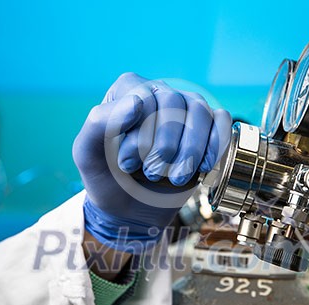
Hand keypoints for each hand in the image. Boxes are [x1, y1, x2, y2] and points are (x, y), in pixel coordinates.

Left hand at [73, 73, 231, 252]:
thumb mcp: (87, 154)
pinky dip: (216, 145)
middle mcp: (159, 93)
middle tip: (152, 174)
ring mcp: (185, 108)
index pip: (143, 98)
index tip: (127, 165)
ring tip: (176, 177)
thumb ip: (100, 123)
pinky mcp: (206, 128)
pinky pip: (221, 121)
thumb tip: (138, 101)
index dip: (139, 136)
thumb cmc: (106, 178)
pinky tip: (203, 167)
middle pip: (174, 102)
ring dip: (191, 150)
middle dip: (166, 145)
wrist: (129, 208)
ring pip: (200, 112)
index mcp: (127, 91)